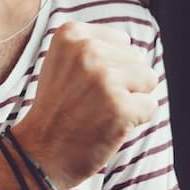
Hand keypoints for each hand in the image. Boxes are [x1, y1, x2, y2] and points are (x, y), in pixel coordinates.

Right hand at [13, 21, 160, 189]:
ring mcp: (104, 78)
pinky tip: (109, 127)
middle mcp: (87, 50)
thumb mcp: (63, 63)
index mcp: (70, 34)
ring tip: (101, 113)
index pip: (122, 42)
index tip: (84, 86)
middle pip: (137, 59)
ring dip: (131, 100)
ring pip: (148, 79)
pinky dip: (136, 121)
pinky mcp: (120, 106)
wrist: (38, 155)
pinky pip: (150, 105)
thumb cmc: (57, 110)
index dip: (111, 68)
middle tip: (91, 103)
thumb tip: (142, 53)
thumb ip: (97, 48)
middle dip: (123, 83)